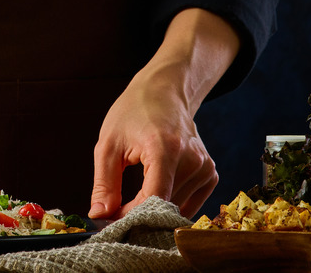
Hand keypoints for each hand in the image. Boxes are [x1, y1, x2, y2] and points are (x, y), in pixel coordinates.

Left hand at [87, 8, 238, 219]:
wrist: (163, 91)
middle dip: (139, 214)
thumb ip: (104, 184)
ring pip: (176, 209)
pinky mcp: (210, 173)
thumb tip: (100, 215)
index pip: (153, 199)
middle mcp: (192, 159)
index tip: (111, 218)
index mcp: (165, 148)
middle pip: (165, 206)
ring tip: (135, 194)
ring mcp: (204, 166)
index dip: (130, 215)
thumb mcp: (108, 145)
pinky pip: (190, 204)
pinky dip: (170, 204)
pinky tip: (157, 188)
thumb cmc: (133, 112)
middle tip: (118, 208)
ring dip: (154, 210)